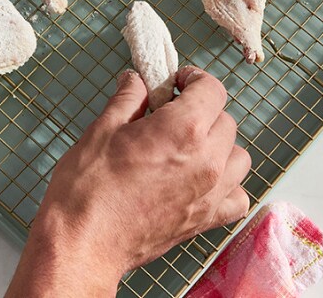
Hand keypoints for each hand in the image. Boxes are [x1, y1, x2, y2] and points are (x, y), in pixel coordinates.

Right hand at [5, 67, 250, 296]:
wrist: (84, 242)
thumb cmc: (88, 188)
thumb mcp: (102, 129)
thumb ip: (127, 99)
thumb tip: (135, 81)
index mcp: (183, 129)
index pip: (212, 89)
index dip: (194, 79)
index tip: (178, 82)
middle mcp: (206, 159)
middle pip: (225, 120)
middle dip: (202, 111)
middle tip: (172, 114)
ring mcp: (211, 192)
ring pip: (238, 156)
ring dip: (220, 146)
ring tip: (190, 147)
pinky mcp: (206, 220)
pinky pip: (238, 198)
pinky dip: (229, 187)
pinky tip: (204, 182)